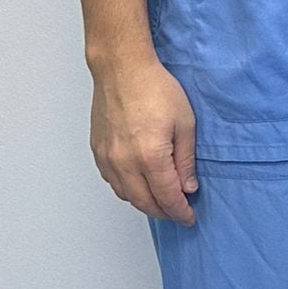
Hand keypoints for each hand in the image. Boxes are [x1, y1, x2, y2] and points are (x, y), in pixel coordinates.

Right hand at [89, 53, 198, 224]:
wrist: (123, 70)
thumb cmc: (156, 90)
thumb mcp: (185, 124)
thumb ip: (186, 160)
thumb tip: (188, 187)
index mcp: (149, 157)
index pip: (166, 196)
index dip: (179, 211)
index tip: (189, 217)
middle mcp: (124, 163)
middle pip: (144, 202)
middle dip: (163, 212)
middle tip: (178, 214)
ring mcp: (107, 159)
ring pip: (125, 195)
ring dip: (145, 203)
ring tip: (162, 202)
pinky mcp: (97, 151)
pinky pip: (112, 182)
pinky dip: (127, 190)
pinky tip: (140, 186)